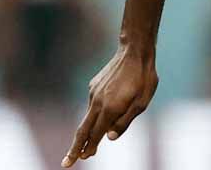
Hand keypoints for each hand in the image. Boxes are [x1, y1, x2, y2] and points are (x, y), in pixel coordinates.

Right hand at [63, 46, 157, 166]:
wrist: (134, 51)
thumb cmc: (144, 78)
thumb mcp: (142, 103)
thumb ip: (124, 122)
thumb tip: (109, 137)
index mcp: (110, 108)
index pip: (96, 134)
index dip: (89, 148)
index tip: (81, 159)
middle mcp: (97, 102)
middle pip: (83, 130)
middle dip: (75, 148)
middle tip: (66, 163)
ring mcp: (94, 93)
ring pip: (88, 117)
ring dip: (87, 132)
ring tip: (87, 146)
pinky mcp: (94, 86)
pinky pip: (94, 105)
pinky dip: (95, 115)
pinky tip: (106, 112)